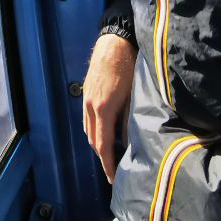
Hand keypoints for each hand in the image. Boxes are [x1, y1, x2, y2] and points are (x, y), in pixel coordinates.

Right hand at [82, 34, 136, 183]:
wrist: (115, 42)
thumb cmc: (129, 67)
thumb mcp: (134, 95)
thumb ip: (129, 120)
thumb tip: (130, 141)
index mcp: (103, 109)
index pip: (103, 145)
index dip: (108, 164)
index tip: (113, 178)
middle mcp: (90, 107)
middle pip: (92, 140)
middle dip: (103, 158)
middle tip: (115, 170)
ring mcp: (86, 99)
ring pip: (88, 130)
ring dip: (98, 144)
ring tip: (112, 154)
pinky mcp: (87, 93)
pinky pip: (87, 119)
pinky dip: (95, 131)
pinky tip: (106, 132)